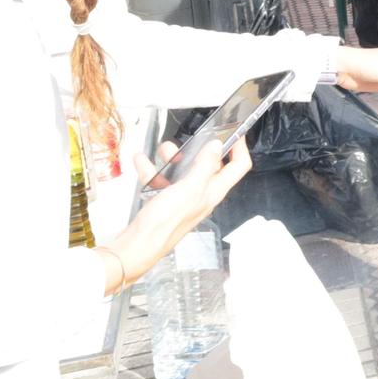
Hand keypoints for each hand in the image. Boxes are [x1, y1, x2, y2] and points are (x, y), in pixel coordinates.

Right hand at [105, 137, 253, 291]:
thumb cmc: (165, 222)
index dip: (240, 148)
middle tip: (194, 138)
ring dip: (174, 158)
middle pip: (210, 167)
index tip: (236, 132)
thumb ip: (205, 166)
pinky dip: (152, 170)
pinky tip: (141, 161)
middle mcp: (202, 195)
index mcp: (214, 191)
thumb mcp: (190, 188)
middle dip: (201, 150)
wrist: (137, 247)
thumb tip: (218, 146)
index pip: (238, 167)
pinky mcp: (164, 203)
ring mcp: (183, 200)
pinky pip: (161, 181)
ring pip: (183, 172)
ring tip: (164, 148)